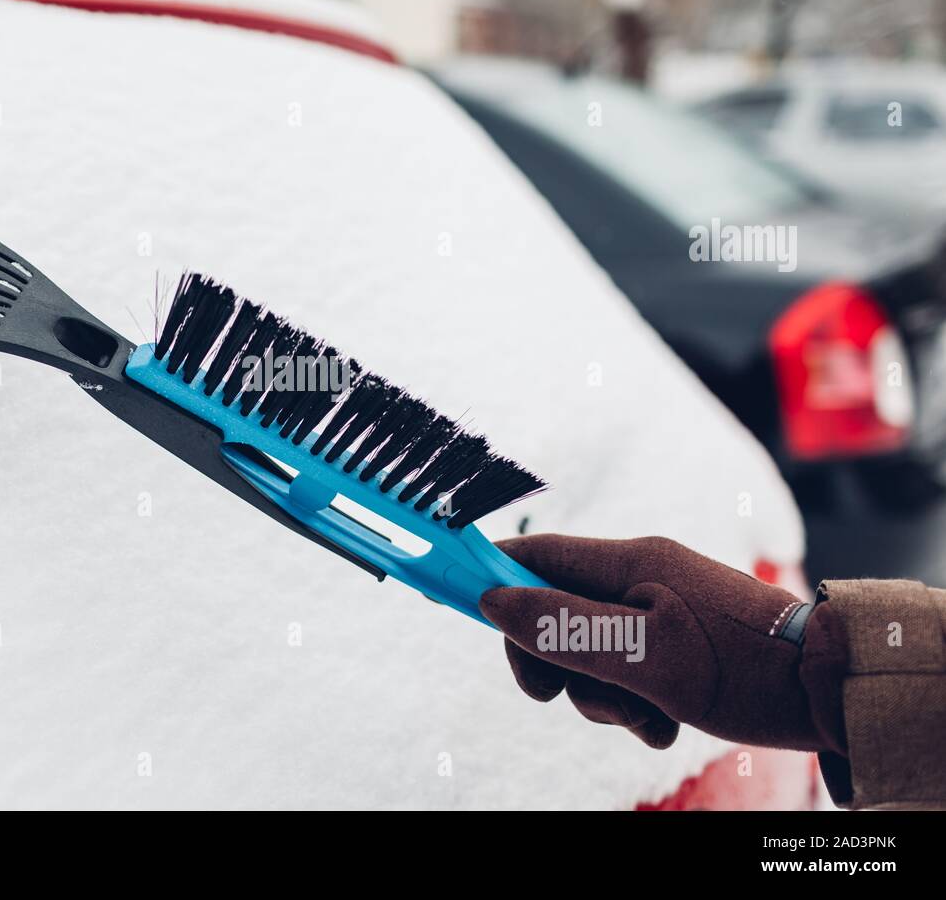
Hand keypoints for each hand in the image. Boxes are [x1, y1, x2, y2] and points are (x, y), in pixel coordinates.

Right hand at [479, 534, 828, 750]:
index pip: (535, 555)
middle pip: (553, 610)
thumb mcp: (645, 655)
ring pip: (586, 649)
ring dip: (598, 694)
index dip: (490, 574)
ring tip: (645, 719)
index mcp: (630, 563)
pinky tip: (664, 724)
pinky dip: (630, 701)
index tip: (450, 595)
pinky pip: (623, 668)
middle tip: (552, 694)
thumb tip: (493, 598)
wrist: (829, 688)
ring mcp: (658, 609)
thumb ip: (564, 625)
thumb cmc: (743, 669)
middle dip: (549, 659)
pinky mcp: (675, 641)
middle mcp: (639, 577)